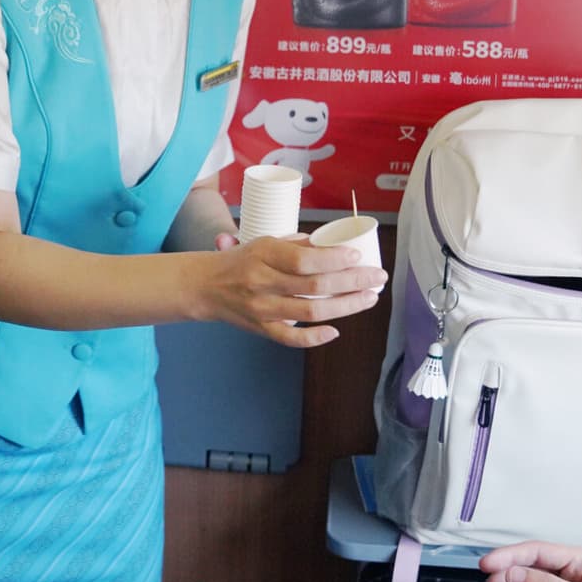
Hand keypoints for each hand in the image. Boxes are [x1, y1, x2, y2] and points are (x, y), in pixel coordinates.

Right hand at [192, 234, 384, 347]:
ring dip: (345, 306)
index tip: (358, 256)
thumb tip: (335, 247)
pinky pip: (291, 339)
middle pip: (314, 286)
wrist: (205, 286)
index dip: (335, 259)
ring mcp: (262, 309)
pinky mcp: (261, 329)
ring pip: (310, 312)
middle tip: (377, 277)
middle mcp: (262, 282)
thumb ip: (298, 245)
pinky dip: (315, 337)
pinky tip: (335, 330)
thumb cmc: (240, 260)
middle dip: (352, 282)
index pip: (304, 259)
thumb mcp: (265, 242)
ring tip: (368, 298)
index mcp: (263, 254)